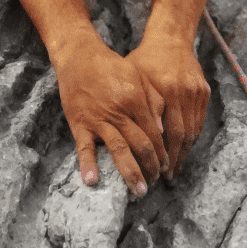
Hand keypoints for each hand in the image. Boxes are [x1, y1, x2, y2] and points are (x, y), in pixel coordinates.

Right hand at [52, 32, 167, 196]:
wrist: (80, 56)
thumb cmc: (112, 66)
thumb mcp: (138, 77)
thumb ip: (153, 101)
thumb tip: (162, 131)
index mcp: (135, 100)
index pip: (154, 132)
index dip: (162, 151)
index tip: (166, 164)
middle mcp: (119, 112)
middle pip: (140, 144)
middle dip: (151, 166)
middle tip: (156, 181)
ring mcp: (98, 119)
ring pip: (118, 150)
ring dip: (130, 172)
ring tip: (139, 190)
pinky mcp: (80, 124)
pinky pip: (84, 147)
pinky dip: (88, 164)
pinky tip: (92, 181)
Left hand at [126, 32, 210, 179]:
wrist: (170, 39)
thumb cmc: (145, 60)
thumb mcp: (136, 79)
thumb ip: (144, 106)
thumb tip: (153, 136)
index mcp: (168, 90)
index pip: (170, 132)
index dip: (165, 154)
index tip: (158, 171)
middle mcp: (186, 92)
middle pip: (184, 135)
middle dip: (175, 158)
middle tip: (166, 176)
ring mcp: (197, 92)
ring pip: (194, 129)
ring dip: (185, 151)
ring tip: (175, 167)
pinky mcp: (204, 91)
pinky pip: (199, 119)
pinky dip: (192, 135)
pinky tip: (184, 147)